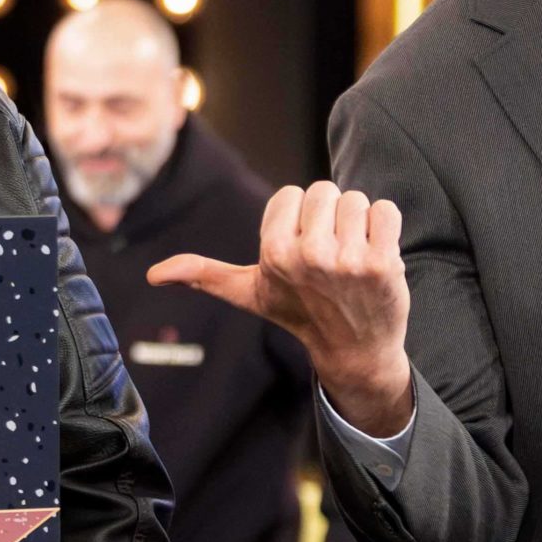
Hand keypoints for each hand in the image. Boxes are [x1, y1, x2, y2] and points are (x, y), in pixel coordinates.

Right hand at [150, 182, 411, 434]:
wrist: (354, 350)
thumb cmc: (300, 311)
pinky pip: (386, 210)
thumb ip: (205, 275)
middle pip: (324, 191)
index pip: (291, 194)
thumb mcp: (250, 293)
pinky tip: (377, 256)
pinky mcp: (383, 262)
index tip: (301, 251)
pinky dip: (385, 228)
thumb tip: (154, 275)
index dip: (298, 219)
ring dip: (358, 225)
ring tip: (353, 259)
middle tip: (330, 257)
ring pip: (356, 199)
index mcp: (273, 253)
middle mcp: (308, 255)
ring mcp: (347, 260)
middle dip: (329, 217)